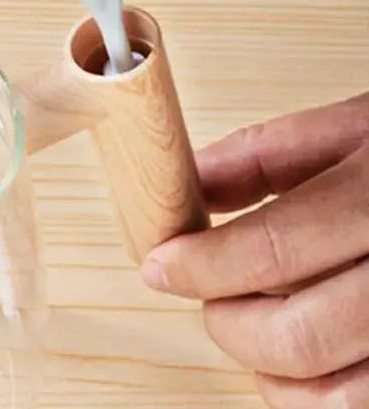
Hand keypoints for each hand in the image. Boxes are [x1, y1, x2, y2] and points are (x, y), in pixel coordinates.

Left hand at [140, 93, 368, 407]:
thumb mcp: (352, 126)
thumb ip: (263, 155)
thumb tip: (187, 184)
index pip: (277, 247)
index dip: (204, 265)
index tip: (158, 265)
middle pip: (300, 334)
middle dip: (228, 323)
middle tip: (205, 296)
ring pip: (338, 395)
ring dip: (270, 372)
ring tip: (252, 327)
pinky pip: (367, 407)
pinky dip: (318, 399)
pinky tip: (301, 361)